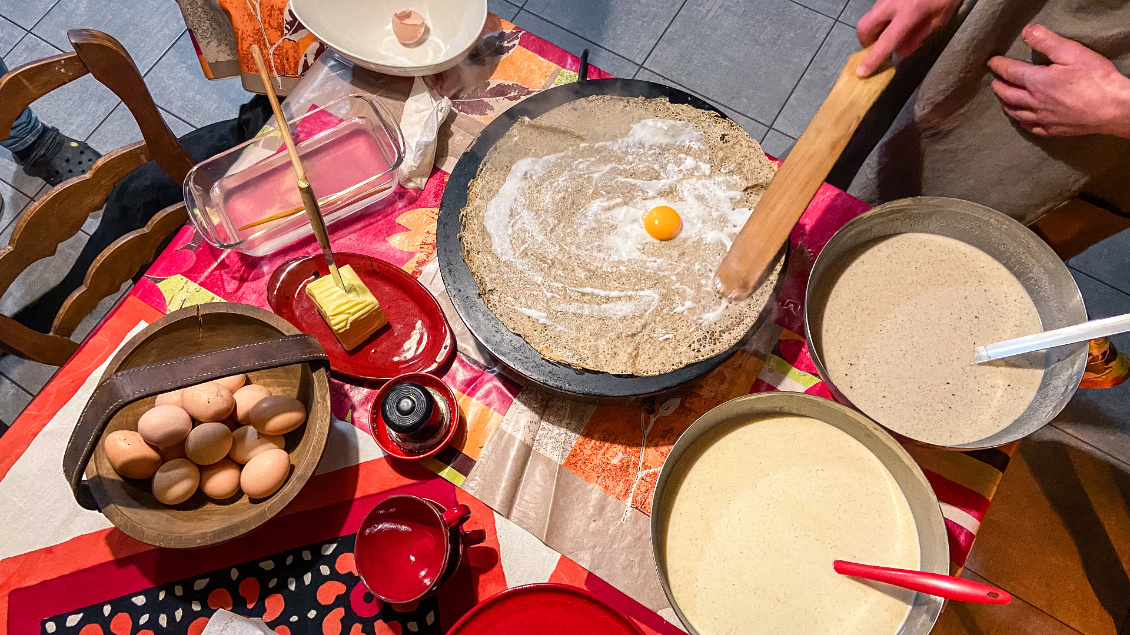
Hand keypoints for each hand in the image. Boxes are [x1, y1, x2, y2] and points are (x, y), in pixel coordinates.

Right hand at [856, 0, 961, 76]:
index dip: (873, 58)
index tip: (861, 72)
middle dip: (866, 41)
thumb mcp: (941, 17)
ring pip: (870, 16)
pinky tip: (896, 18)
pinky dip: (881, 18)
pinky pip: (878, 8)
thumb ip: (919, 35)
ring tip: (890, 31)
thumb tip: (900, 52)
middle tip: (877, 47)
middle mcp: (891, 3)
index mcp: (909, 12)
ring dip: (874, 28)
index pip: (886, 41)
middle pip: (864, 27)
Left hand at [989, 24, 1129, 137]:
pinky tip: (1022, 121)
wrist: (1113, 108)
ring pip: (1016, 113)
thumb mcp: (1071, 52)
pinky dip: (1022, 123)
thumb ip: (1046, 41)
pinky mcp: (1054, 129)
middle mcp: (1035, 102)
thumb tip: (1026, 32)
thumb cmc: (1095, 79)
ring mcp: (1043, 118)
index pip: (1010, 72)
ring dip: (1006, 105)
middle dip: (998, 87)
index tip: (992, 62)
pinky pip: (1031, 128)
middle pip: (1008, 95)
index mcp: (1037, 82)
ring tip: (1002, 100)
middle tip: (995, 82)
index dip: (999, 66)